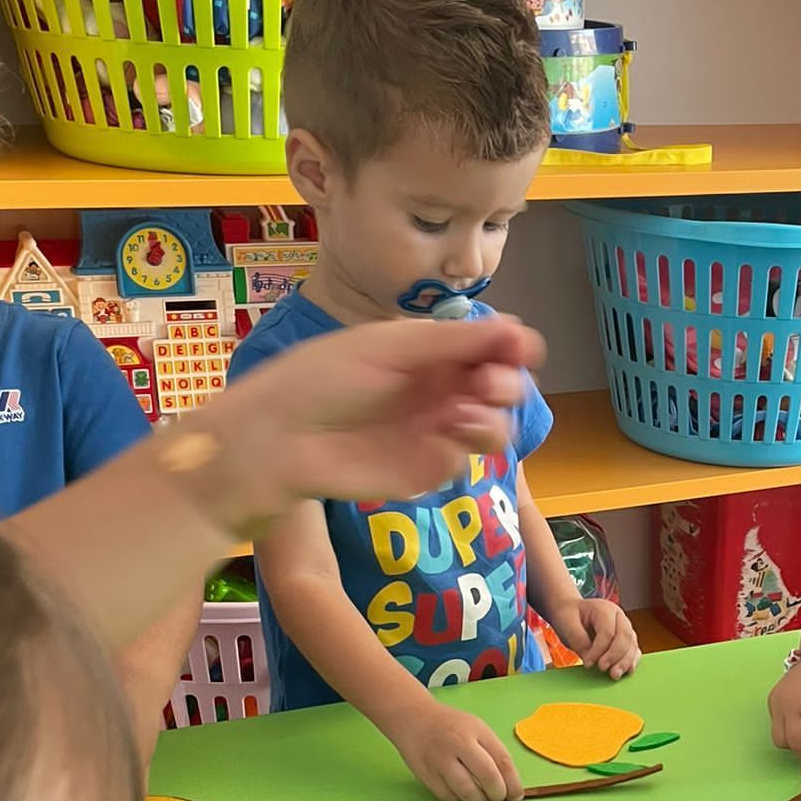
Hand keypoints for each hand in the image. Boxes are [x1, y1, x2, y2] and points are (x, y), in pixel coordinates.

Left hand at [190, 316, 544, 531]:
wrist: (278, 441)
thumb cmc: (320, 379)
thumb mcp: (388, 346)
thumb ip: (452, 341)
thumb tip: (518, 329)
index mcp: (425, 352)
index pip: (485, 346)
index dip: (510, 345)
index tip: (522, 347)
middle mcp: (436, 390)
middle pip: (499, 384)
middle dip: (507, 381)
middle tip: (493, 383)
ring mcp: (434, 431)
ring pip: (493, 425)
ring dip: (494, 415)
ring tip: (468, 411)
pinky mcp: (426, 470)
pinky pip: (466, 457)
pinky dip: (467, 441)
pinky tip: (446, 431)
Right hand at [394, 699, 523, 800]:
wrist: (413, 718)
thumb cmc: (451, 726)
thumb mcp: (476, 728)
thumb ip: (493, 751)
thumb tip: (510, 784)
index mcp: (477, 730)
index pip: (503, 761)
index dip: (514, 783)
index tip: (516, 795)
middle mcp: (459, 743)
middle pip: (488, 777)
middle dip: (498, 794)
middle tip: (498, 798)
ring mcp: (440, 759)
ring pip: (468, 792)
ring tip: (479, 797)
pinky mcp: (426, 774)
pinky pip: (448, 797)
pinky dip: (457, 799)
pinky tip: (458, 789)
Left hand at [550, 598, 640, 678]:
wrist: (573, 614)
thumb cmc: (569, 616)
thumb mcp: (566, 624)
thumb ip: (578, 639)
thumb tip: (590, 658)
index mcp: (604, 609)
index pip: (607, 631)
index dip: (598, 649)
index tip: (587, 663)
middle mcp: (619, 617)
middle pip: (624, 637)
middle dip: (615, 656)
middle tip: (602, 669)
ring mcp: (625, 628)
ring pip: (632, 645)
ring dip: (625, 662)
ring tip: (614, 675)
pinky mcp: (627, 640)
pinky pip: (634, 652)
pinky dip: (631, 662)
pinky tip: (626, 672)